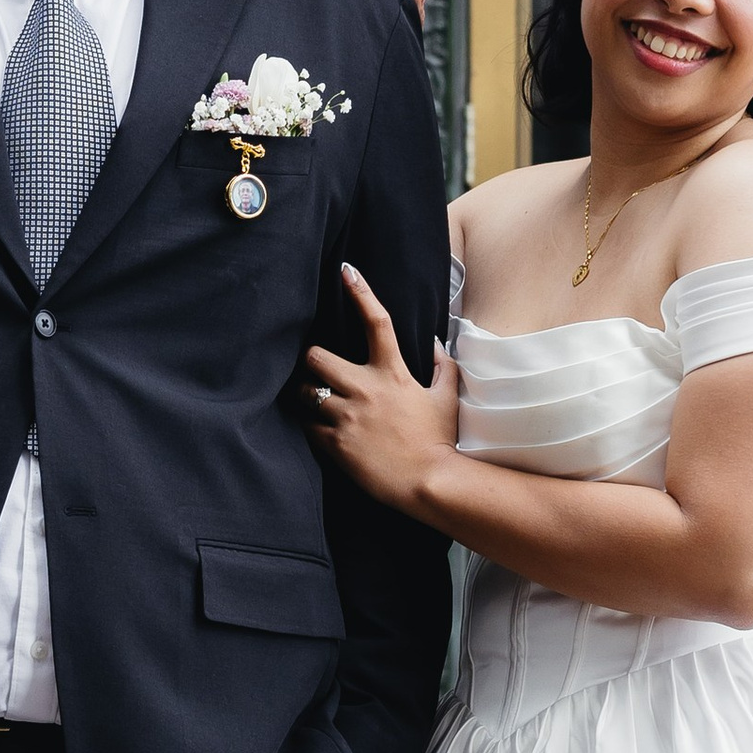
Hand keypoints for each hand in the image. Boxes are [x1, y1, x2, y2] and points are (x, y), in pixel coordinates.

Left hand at [305, 263, 459, 515]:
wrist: (429, 482)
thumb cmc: (440, 439)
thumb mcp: (446, 398)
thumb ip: (442, 366)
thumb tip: (434, 343)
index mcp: (393, 374)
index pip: (377, 322)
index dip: (361, 292)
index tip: (346, 271)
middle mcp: (366, 390)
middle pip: (317, 357)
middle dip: (311, 362)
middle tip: (317, 371)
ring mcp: (347, 417)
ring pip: (306, 393)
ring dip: (307, 395)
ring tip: (315, 402)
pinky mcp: (335, 444)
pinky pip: (308, 426)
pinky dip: (311, 426)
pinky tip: (320, 430)